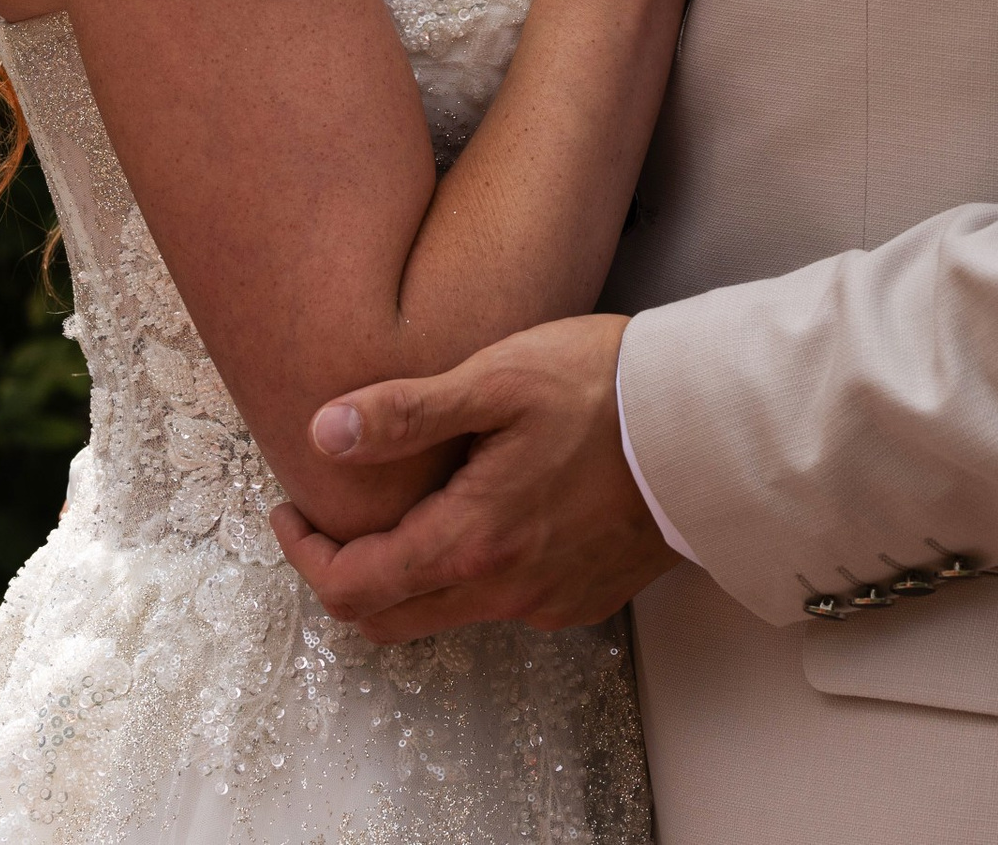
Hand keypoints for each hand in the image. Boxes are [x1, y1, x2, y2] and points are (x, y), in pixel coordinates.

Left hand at [269, 313, 672, 641]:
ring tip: (412, 498)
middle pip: (390, 618)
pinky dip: (469, 567)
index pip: (352, 590)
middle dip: (346, 572)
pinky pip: (499, 600)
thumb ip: (407, 411)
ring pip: (446, 610)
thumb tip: (323, 431)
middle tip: (332, 515)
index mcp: (473, 542)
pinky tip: (485, 507)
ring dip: (409, 569)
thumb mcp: (498, 379)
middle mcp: (504, 591)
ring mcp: (545, 601)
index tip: (291, 511)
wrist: (706, 423)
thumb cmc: (606, 388)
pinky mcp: (580, 597)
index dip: (305, 555)